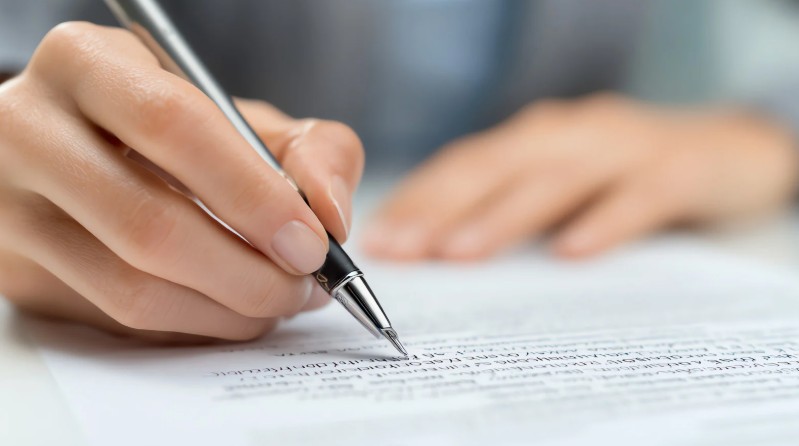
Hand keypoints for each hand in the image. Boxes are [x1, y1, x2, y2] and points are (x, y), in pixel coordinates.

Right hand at [0, 22, 363, 341]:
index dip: (253, 195)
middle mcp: (31, 132)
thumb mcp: (245, 117)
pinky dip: (195, 327)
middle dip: (249, 273)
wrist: (82, 149)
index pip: (174, 126)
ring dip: (227, 311)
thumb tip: (331, 219)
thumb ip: (312, 150)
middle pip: (150, 226)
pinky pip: (121, 323)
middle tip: (303, 286)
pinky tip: (230, 309)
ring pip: (132, 290)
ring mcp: (13, 211)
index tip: (311, 243)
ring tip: (278, 300)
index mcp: (89, 65)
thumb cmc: (175, 132)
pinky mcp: (20, 274)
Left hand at [363, 93, 798, 259]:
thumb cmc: (625, 174)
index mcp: (535, 139)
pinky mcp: (678, 169)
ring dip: (503, 215)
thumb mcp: (563, 184)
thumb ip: (512, 207)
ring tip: (459, 253)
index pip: (464, 166)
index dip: (419, 199)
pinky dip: (604, 221)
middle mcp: (569, 134)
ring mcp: (623, 147)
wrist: (731, 150)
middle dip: (441, 209)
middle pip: (495, 169)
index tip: (379, 240)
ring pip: (555, 179)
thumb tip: (441, 252)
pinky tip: (571, 253)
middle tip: (401, 251)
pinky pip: (638, 195)